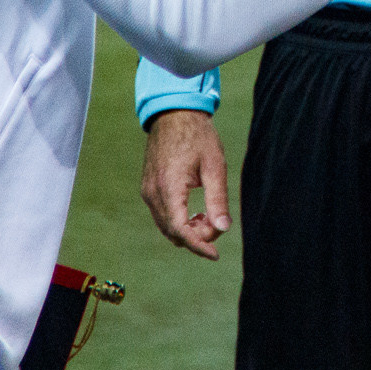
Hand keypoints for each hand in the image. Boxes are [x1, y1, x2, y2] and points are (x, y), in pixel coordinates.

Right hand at [138, 110, 231, 258]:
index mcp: (169, 188)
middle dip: (196, 238)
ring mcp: (147, 191)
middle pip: (172, 232)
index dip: (198, 246)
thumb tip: (223, 229)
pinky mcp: (147, 188)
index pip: (181, 230)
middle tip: (218, 226)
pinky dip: (178, 221)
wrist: (174, 114)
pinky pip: (161, 215)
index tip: (215, 255)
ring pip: (165, 226)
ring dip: (187, 230)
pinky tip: (195, 213)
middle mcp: (153, 193)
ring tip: (208, 218)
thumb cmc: (197, 136)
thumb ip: (217, 199)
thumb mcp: (214, 166)